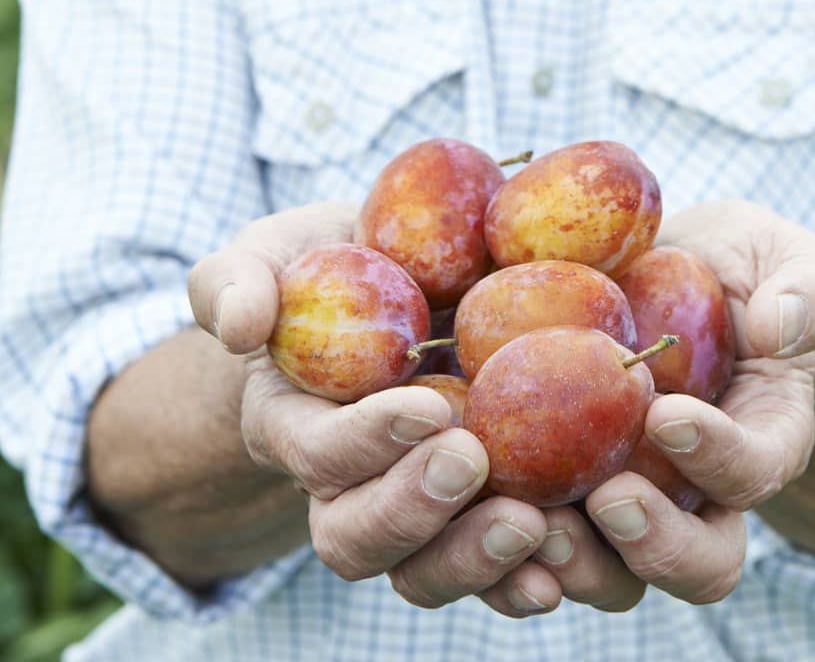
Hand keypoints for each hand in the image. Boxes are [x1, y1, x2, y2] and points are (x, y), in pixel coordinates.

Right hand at [187, 203, 554, 615]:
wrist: (398, 277)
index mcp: (293, 424)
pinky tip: (570, 554)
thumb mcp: (274, 251)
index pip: (319, 453)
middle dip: (414, 512)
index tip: (429, 406)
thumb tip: (239, 325)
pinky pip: (491, 567)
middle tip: (473, 462)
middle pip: (358, 537)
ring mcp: (412, 502)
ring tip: (535, 528)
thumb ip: (237, 278)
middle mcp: (347, 482)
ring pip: (423, 570)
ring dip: (475, 560)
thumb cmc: (326, 260)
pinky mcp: (473, 505)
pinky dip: (528, 571)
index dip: (367, 441)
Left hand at [513, 200, 814, 609]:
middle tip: (608, 498)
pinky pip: (534, 542)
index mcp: (763, 439)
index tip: (668, 412)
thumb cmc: (737, 264)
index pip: (754, 472)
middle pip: (692, 561)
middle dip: (652, 546)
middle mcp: (698, 491)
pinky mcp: (558, 484)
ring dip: (574, 561)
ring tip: (530, 521)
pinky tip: (467, 500)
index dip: (718, 457)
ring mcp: (628, 497)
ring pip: (611, 574)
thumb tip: (780, 330)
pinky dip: (500, 538)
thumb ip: (808, 289)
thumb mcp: (784, 256)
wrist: (664, 273)